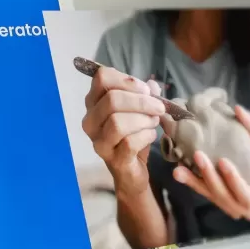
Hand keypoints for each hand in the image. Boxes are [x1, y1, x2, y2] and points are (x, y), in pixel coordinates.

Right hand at [82, 67, 164, 196]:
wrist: (132, 170)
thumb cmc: (133, 135)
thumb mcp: (139, 110)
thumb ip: (144, 94)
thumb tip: (152, 85)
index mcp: (94, 102)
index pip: (102, 78)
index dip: (128, 80)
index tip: (146, 90)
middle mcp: (90, 121)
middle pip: (112, 100)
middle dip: (142, 102)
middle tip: (159, 107)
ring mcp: (98, 141)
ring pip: (118, 122)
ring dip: (143, 120)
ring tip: (153, 123)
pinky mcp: (112, 159)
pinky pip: (129, 142)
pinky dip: (146, 136)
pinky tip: (151, 136)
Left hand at [173, 105, 249, 220]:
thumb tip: (238, 108)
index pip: (245, 192)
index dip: (233, 179)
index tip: (223, 162)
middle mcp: (238, 206)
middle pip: (222, 193)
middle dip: (209, 176)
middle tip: (199, 155)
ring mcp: (223, 205)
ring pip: (207, 193)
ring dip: (193, 180)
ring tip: (180, 167)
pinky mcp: (211, 199)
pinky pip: (199, 191)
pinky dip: (189, 181)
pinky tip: (177, 171)